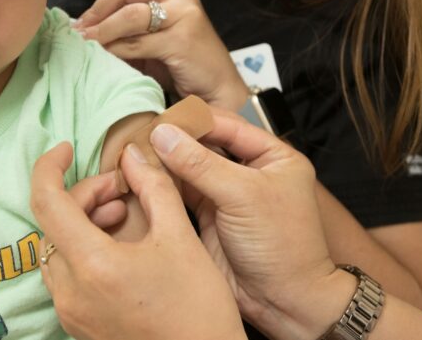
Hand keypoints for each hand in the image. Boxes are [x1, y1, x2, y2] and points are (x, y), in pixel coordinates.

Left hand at [30, 142, 245, 339]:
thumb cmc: (198, 309)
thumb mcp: (181, 237)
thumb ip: (154, 187)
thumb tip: (133, 155)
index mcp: (93, 266)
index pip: (46, 202)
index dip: (49, 167)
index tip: (64, 149)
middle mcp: (71, 292)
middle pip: (53, 223)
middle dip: (84, 195)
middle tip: (121, 190)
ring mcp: (71, 312)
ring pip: (57, 248)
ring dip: (83, 222)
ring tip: (123, 214)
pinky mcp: (78, 324)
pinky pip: (65, 274)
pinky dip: (83, 249)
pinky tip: (118, 245)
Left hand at [73, 0, 249, 110]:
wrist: (219, 91)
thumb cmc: (184, 67)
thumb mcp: (154, 41)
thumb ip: (129, 30)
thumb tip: (86, 29)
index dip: (99, 3)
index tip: (82, 24)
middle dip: (96, 14)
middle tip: (79, 34)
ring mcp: (184, 16)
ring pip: (129, 16)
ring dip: (102, 33)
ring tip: (86, 46)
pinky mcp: (182, 39)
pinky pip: (137, 43)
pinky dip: (116, 50)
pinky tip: (104, 59)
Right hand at [148, 112, 350, 339]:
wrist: (284, 301)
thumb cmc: (284, 247)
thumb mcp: (243, 195)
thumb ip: (201, 163)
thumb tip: (164, 135)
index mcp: (273, 156)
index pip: (228, 125)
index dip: (194, 121)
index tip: (162, 119)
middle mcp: (250, 171)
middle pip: (206, 145)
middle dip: (176, 141)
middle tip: (143, 135)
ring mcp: (229, 194)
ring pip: (190, 168)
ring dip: (166, 162)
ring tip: (137, 153)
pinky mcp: (210, 217)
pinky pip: (182, 193)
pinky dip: (163, 185)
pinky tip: (143, 176)